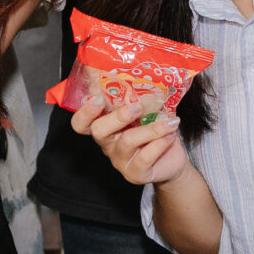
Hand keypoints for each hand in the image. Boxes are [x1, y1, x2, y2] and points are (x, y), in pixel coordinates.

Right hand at [74, 93, 191, 186]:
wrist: (172, 161)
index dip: (85, 112)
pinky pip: (144, 157)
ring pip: (127, 141)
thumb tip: (148, 80)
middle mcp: (108, 144)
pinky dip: (160, 142)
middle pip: (98, 131)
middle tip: (137, 106)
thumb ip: (142, 100)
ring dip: (151, 128)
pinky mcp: (135, 174)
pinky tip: (170, 134)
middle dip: (118, 116)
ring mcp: (120, 160)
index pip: (81, 123)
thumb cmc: (156, 133)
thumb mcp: (147, 114)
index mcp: (106, 127)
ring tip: (169, 121)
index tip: (98, 98)